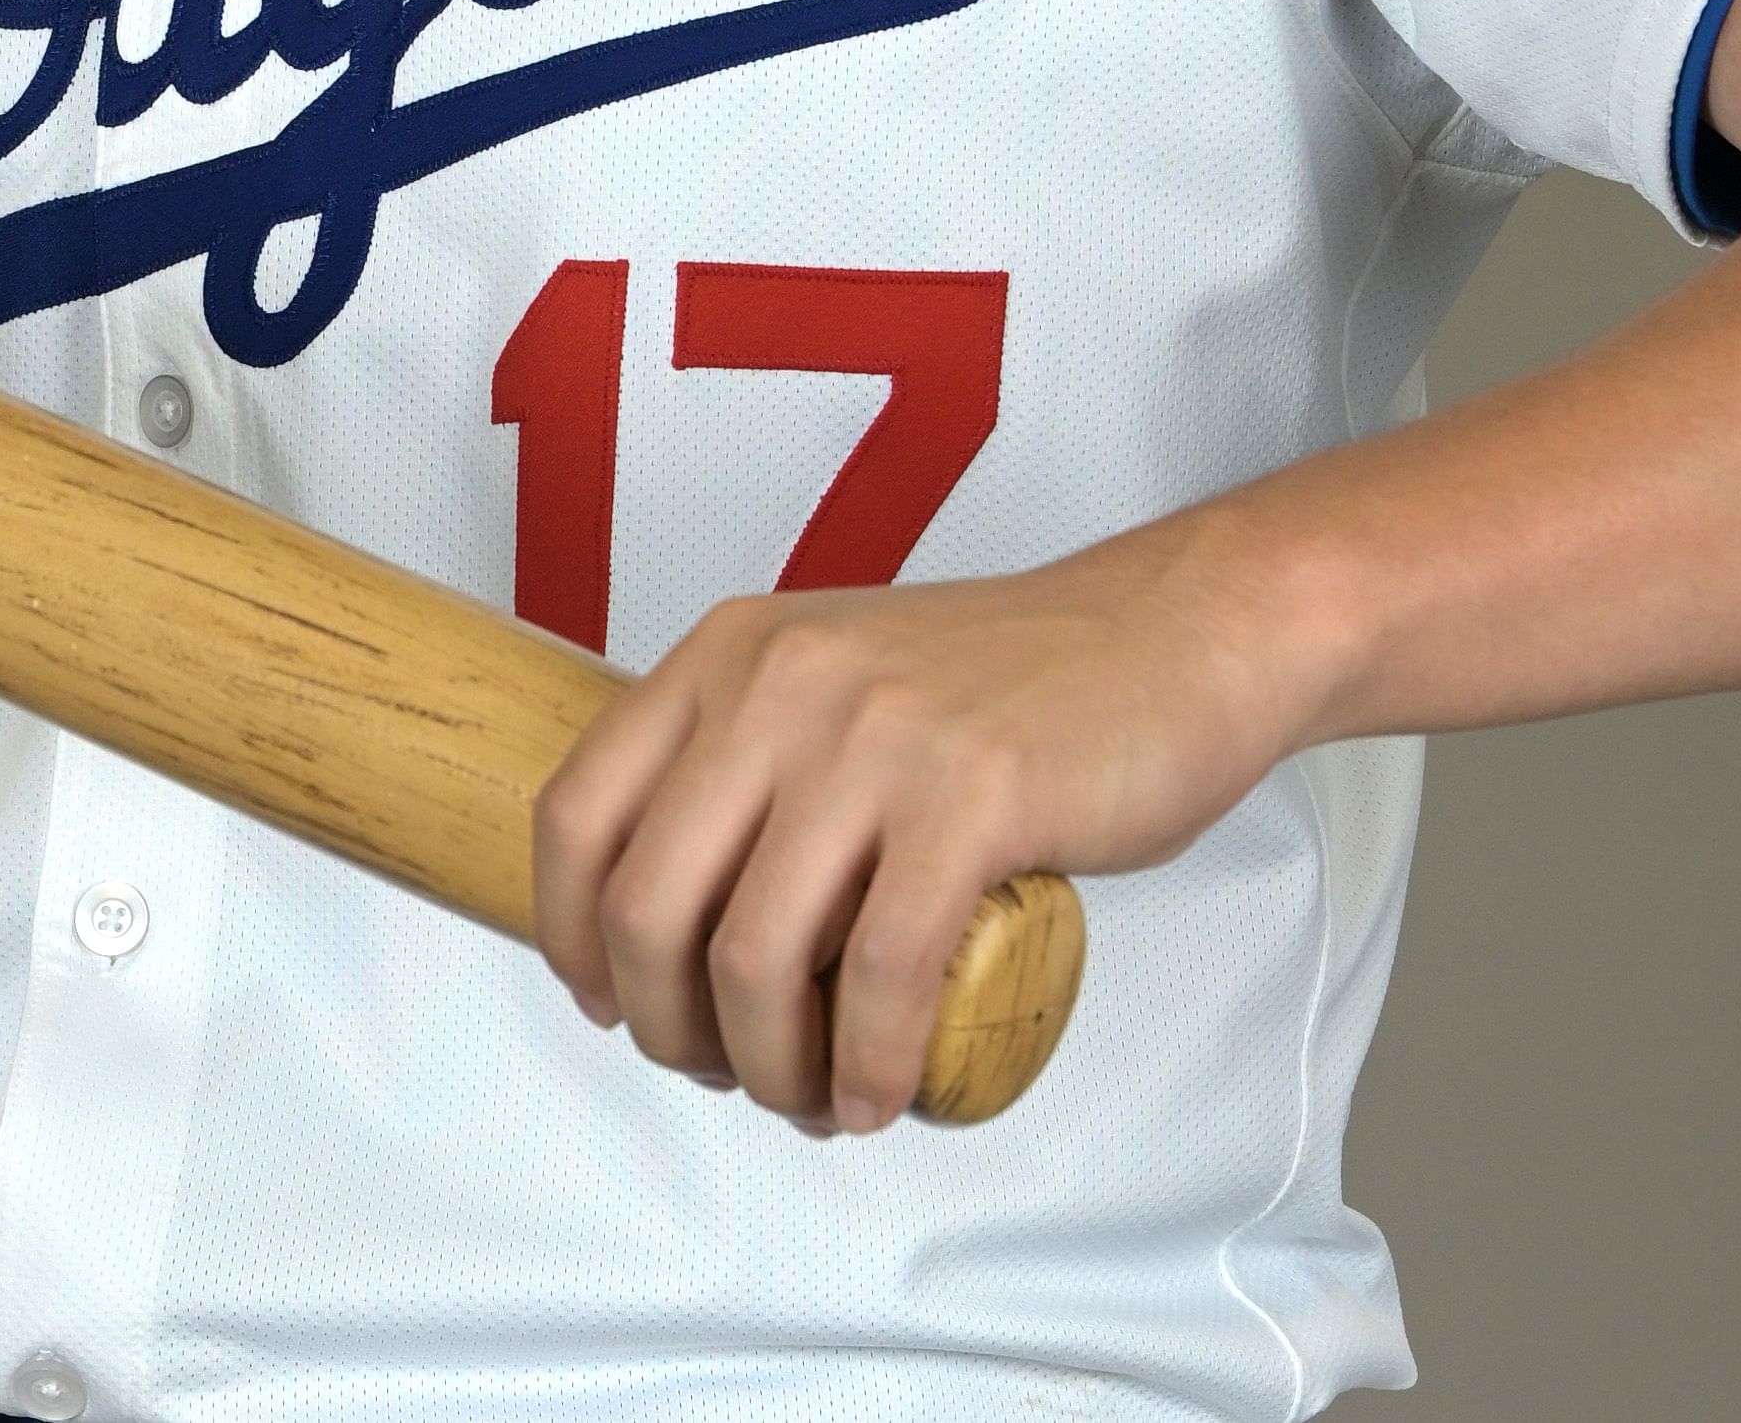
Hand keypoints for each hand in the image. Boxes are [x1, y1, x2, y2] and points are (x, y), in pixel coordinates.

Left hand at [530, 531, 1309, 1132]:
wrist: (1170, 639)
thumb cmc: (1008, 689)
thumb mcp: (836, 682)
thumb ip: (752, 760)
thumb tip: (672, 908)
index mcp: (727, 655)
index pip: (577, 812)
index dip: (570, 937)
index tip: (608, 1006)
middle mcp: (780, 684)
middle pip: (648, 906)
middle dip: (667, 1030)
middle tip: (723, 1072)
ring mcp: (873, 738)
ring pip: (754, 957)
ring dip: (769, 1070)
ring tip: (812, 1100)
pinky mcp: (972, 798)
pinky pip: (883, 972)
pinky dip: (869, 1064)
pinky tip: (883, 1097)